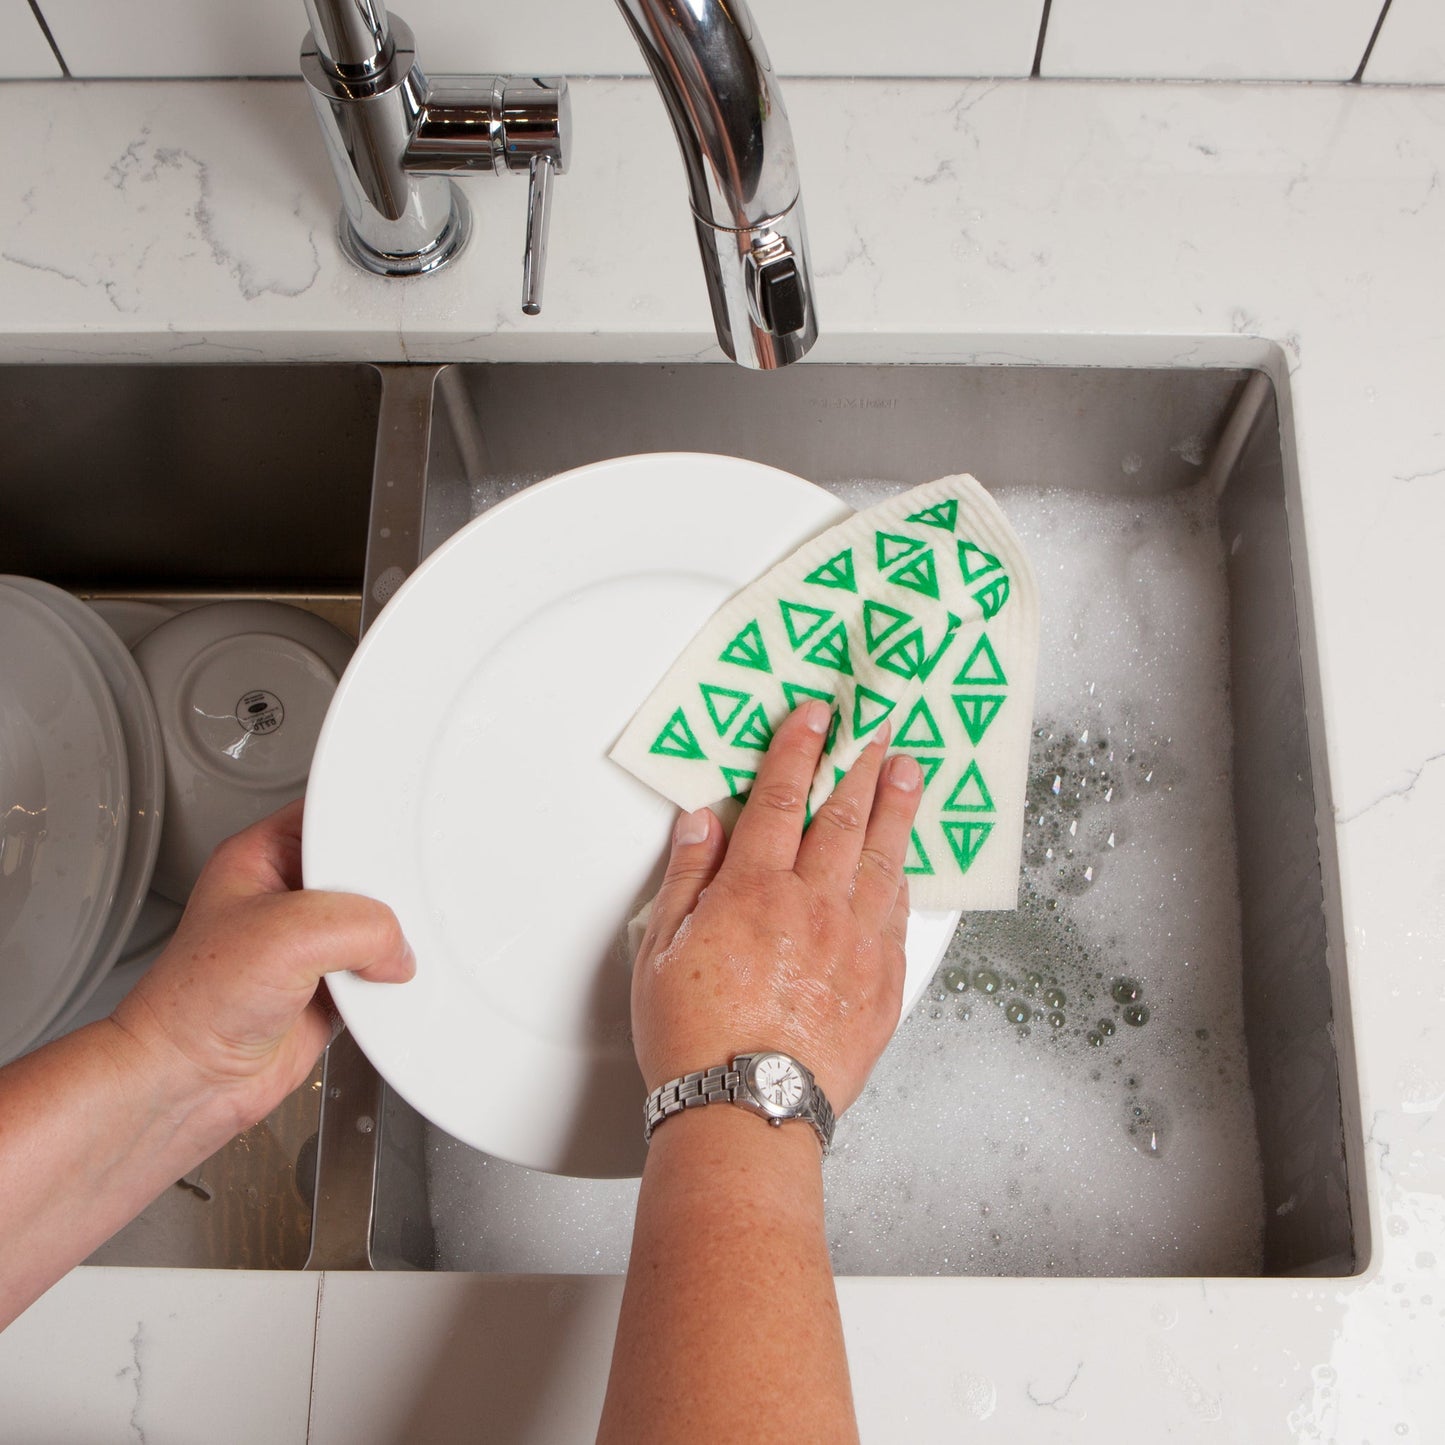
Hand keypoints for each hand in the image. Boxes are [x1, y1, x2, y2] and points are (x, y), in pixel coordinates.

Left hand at [111, 799, 413, 1133]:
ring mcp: (311, 942)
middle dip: (387, 894)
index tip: (402, 847)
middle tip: (396, 910)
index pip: (333, 819)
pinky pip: (378, 969)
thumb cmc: (196, 1002)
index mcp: (264, 856)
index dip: (370, 828)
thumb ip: (360, 926)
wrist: (190, 1080)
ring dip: (390, 942)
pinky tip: (381, 985)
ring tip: (385, 953)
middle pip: (365, 873)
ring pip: (377, 924)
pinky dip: (389, 980)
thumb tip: (397, 948)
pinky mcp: (329, 984)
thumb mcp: (287, 935)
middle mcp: (289, 895)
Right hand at [631, 700, 923, 1114]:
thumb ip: (686, 878)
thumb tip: (701, 823)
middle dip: (859, 763)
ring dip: (897, 807)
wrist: (747, 1112)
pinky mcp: (884, 983)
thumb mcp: (660, 951)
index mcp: (756, 891)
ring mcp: (857, 944)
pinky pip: (901, 914)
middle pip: (844, 816)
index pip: (781, 798)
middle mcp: (814, 907)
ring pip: (884, 857)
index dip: (798, 749)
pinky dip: (905, 877)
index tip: (814, 717)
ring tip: (909, 772)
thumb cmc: (697, 1039)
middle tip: (876, 728)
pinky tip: (907, 861)